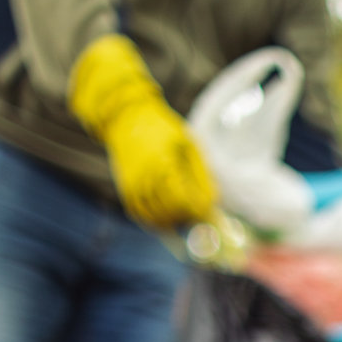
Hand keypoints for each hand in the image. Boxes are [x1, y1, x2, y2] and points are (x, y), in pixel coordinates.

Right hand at [69, 34, 217, 228]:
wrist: (127, 118)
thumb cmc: (163, 129)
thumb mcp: (189, 145)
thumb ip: (202, 174)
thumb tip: (215, 201)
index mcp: (164, 164)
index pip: (186, 200)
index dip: (200, 210)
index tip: (211, 210)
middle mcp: (146, 178)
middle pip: (173, 211)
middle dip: (190, 217)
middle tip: (202, 214)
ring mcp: (133, 186)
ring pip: (157, 217)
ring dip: (175, 221)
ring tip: (187, 215)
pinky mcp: (126, 190)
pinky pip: (142, 215)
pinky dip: (156, 222)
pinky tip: (170, 220)